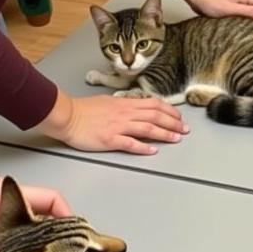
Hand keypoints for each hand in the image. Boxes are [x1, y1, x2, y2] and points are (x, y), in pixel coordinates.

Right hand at [38, 91, 189, 156]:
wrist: (67, 116)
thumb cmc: (85, 109)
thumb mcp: (109, 101)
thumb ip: (124, 105)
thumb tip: (137, 108)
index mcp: (126, 103)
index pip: (154, 104)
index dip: (170, 111)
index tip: (179, 117)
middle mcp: (125, 113)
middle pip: (155, 116)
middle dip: (173, 123)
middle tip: (184, 130)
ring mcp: (118, 126)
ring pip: (147, 128)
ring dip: (164, 134)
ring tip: (176, 139)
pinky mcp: (110, 139)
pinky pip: (130, 143)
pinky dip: (143, 147)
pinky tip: (153, 150)